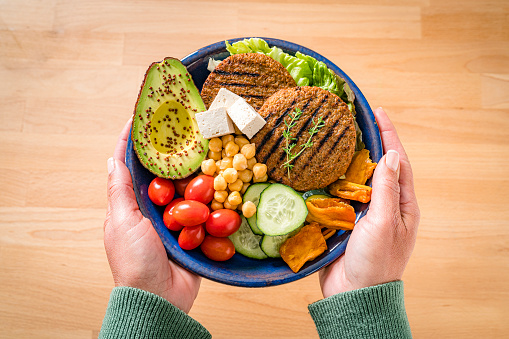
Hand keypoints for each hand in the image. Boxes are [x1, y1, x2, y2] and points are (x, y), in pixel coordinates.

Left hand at [104, 118, 200, 312]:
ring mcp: (177, 220)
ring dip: (196, 171)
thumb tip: (111, 159)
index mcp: (132, 205)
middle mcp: (154, 209)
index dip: (133, 142)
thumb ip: (119, 191)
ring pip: (187, 188)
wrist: (161, 298)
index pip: (130, 166)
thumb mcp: (122, 222)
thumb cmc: (134, 261)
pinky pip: (205, 209)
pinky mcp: (196, 232)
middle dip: (172, 151)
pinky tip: (223, 178)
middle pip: (163, 173)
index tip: (140, 118)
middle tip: (183, 127)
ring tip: (206, 146)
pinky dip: (213, 196)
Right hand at [319, 107, 419, 296]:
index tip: (377, 113)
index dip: (389, 136)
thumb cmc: (375, 262)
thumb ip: (387, 190)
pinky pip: (340, 194)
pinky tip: (322, 168)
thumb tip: (392, 156)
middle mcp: (386, 205)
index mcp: (403, 205)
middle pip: (378, 166)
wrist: (353, 294)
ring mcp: (365, 213)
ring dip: (349, 159)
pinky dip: (333, 179)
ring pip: (358, 178)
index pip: (398, 162)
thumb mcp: (384, 223)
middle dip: (369, 142)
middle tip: (354, 120)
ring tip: (337, 138)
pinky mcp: (346, 221)